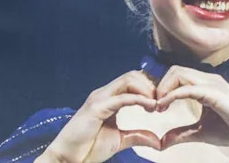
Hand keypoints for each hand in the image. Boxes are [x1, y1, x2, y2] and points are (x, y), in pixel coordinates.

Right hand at [38, 71, 158, 162]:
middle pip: (133, 74)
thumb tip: (157, 141)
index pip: (133, 80)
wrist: (67, 159)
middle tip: (161, 102)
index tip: (161, 101)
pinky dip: (138, 99)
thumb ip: (137, 136)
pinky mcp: (96, 108)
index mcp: (109, 98)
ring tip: (155, 105)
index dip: (150, 86)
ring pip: (128, 79)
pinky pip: (122, 97)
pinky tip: (149, 107)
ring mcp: (99, 98)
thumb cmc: (87, 148)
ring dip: (147, 89)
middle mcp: (104, 93)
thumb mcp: (119, 140)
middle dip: (151, 85)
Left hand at [154, 66, 228, 149]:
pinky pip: (188, 88)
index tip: (154, 106)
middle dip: (159, 85)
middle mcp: (207, 79)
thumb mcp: (201, 132)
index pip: (176, 75)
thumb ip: (182, 133)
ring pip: (179, 73)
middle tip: (152, 106)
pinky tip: (164, 106)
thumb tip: (162, 142)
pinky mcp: (215, 92)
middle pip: (174, 70)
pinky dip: (173, 95)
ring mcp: (211, 83)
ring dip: (163, 88)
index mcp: (204, 84)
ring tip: (158, 106)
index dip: (161, 87)